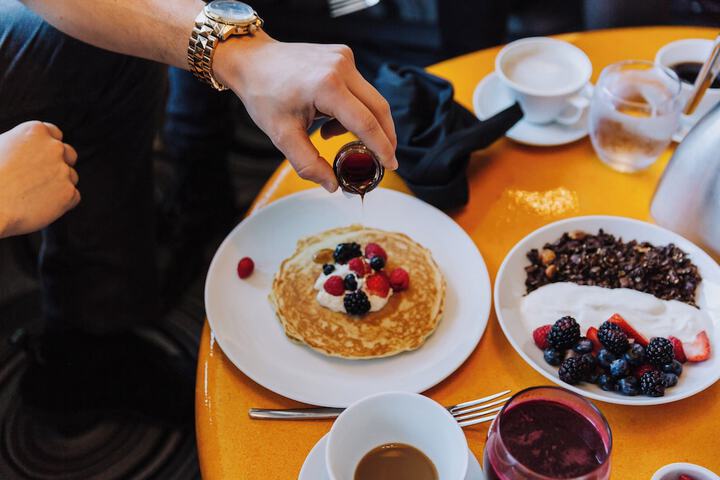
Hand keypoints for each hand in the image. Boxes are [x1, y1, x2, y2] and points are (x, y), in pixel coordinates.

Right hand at [0, 121, 79, 237]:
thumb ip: (18, 142)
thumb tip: (24, 149)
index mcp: (35, 131)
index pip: (54, 133)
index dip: (49, 147)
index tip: (43, 157)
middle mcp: (54, 148)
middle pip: (68, 154)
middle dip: (60, 164)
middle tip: (43, 178)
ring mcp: (63, 171)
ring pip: (71, 177)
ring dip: (59, 184)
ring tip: (34, 194)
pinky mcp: (68, 193)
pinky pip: (73, 197)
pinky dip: (62, 202)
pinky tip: (41, 205)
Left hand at [215, 32, 396, 191]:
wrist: (252, 60)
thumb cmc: (263, 94)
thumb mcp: (282, 135)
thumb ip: (308, 164)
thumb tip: (333, 185)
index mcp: (327, 86)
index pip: (366, 122)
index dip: (381, 147)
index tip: (390, 165)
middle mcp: (341, 67)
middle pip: (378, 108)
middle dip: (385, 137)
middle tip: (384, 160)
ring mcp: (344, 58)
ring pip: (372, 98)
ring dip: (367, 124)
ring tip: (340, 140)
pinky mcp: (343, 56)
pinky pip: (360, 89)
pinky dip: (355, 110)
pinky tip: (332, 122)